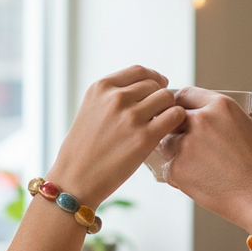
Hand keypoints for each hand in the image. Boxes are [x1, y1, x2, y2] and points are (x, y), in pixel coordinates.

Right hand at [48, 65, 184, 206]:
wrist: (75, 179)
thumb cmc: (83, 149)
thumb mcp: (90, 109)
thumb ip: (113, 96)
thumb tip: (146, 88)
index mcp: (100, 88)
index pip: (139, 71)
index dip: (153, 78)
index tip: (159, 86)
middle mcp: (115, 98)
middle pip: (154, 84)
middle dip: (159, 97)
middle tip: (159, 112)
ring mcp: (130, 117)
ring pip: (167, 98)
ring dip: (169, 108)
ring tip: (162, 123)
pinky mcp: (144, 137)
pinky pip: (175, 116)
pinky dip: (176, 121)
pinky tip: (168, 131)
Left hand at [160, 87, 251, 228]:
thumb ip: (250, 118)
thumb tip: (246, 115)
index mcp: (220, 106)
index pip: (186, 94)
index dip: (182, 105)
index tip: (182, 115)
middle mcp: (200, 120)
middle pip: (171, 117)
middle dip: (174, 127)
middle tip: (182, 140)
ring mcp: (185, 144)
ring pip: (166, 142)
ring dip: (173, 151)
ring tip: (191, 164)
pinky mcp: (177, 168)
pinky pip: (167, 168)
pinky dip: (177, 175)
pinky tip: (193, 180)